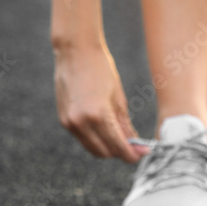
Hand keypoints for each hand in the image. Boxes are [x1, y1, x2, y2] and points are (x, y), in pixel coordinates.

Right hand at [53, 42, 146, 162]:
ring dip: (108, 148)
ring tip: (121, 138)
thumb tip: (135, 144)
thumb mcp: (118, 97)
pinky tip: (105, 129)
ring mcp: (70, 123)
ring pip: (93, 148)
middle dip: (120, 152)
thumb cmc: (101, 69)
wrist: (75, 51)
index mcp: (98, 114)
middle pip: (105, 152)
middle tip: (134, 147)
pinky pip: (83, 139)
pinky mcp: (64, 121)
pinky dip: (95, 139)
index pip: (118, 145)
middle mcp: (81, 122)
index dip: (132, 154)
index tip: (142, 153)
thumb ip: (125, 125)